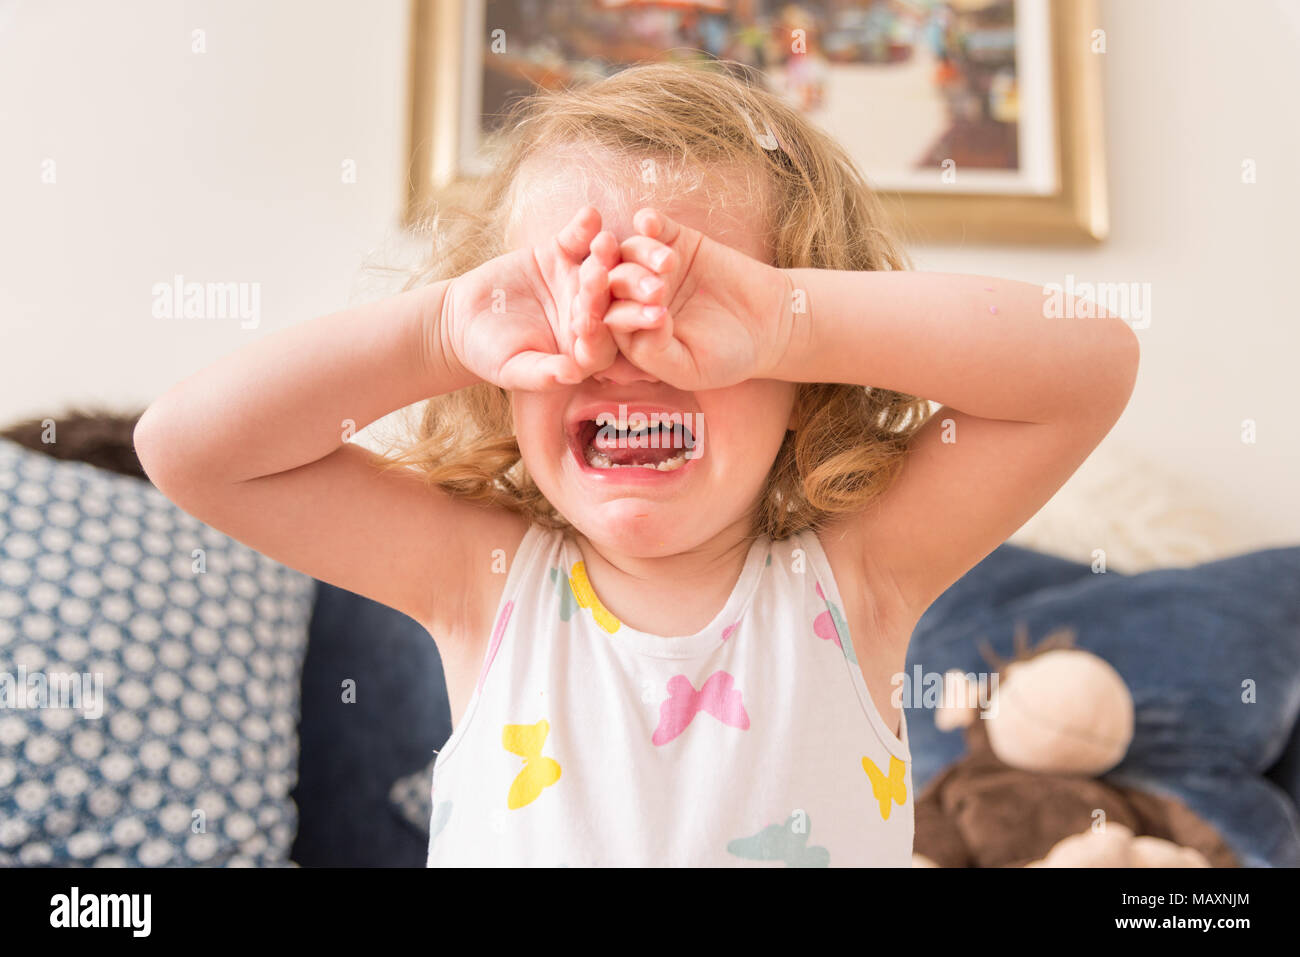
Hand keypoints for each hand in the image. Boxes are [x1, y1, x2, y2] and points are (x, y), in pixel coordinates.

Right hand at [442, 206, 627, 390]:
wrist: (463, 319)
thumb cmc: (489, 355)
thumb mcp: (512, 369)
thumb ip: (543, 375)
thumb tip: (572, 377)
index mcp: (585, 350)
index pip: (601, 343)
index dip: (600, 334)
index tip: (596, 323)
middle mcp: (590, 314)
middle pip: (609, 303)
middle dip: (615, 291)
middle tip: (617, 279)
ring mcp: (579, 282)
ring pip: (598, 267)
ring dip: (603, 254)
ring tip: (603, 242)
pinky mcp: (563, 253)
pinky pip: (577, 237)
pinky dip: (582, 226)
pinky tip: (589, 214)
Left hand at [600, 207, 792, 390]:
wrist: (769, 323)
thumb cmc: (727, 356)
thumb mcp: (690, 368)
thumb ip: (655, 353)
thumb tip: (634, 323)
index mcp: (629, 333)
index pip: (608, 321)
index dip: (618, 318)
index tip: (644, 317)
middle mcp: (632, 298)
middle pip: (613, 283)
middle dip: (628, 284)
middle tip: (658, 291)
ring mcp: (650, 267)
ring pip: (629, 251)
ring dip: (641, 254)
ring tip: (669, 264)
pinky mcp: (673, 240)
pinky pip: (654, 226)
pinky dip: (649, 221)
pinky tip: (650, 222)